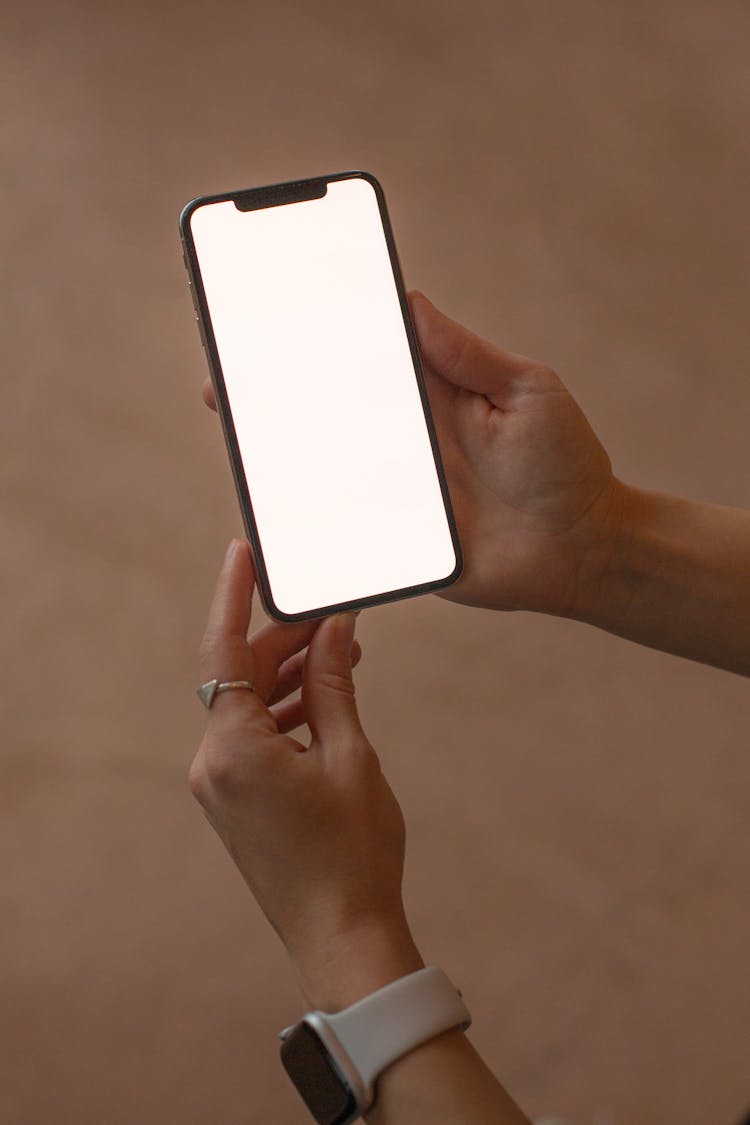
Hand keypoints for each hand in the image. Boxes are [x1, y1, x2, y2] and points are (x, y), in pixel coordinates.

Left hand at [189, 540, 421, 1008]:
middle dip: (285, 641)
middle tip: (334, 614)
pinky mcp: (233, 801)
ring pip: (247, 706)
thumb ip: (335, 684)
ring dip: (290, 677)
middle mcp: (212, 764)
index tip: (242, 552)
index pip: (225, 652)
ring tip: (343, 654)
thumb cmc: (353, 852)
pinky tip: (324, 700)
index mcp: (234, 750)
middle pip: (241, 677)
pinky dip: (284, 712)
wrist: (342, 935)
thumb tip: (335, 629)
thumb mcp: (351, 756)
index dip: (233, 596)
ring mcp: (219, 786)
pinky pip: (251, 736)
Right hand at [200, 292, 619, 616]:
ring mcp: (397, 489)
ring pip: (327, 465)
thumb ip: (470, 354)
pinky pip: (343, 524)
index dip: (324, 335)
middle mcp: (407, 438)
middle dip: (279, 393)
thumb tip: (412, 301)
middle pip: (332, 409)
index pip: (367, 356)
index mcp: (434, 393)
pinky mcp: (395, 537)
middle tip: (225, 377)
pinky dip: (308, 517)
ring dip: (282, 452)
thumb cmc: (567, 466)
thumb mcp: (529, 393)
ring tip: (235, 433)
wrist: (582, 551)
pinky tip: (269, 505)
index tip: (274, 315)